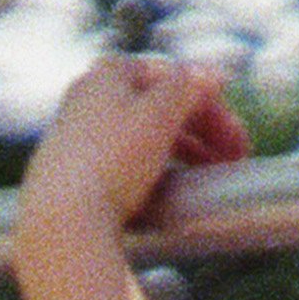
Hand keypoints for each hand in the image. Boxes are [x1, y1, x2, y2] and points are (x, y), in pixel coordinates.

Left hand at [16, 53, 249, 259]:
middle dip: (203, 131)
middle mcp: (86, 99)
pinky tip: (170, 189)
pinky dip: (152, 170)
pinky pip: (121, 166)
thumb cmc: (112, 162)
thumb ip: (190, 84)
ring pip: (143, 138)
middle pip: (159, 108)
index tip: (238, 133)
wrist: (60, 226)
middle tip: (235, 158)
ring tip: (211, 175)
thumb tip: (209, 73)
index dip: (211, 102)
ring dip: (184, 151)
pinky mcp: (68, 178)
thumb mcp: (161, 111)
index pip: (174, 77)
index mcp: (107, 73)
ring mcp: (74, 140)